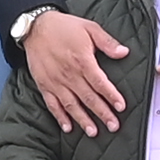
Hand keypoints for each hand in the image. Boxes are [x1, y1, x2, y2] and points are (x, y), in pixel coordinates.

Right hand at [20, 6, 127, 136]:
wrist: (35, 27)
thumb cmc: (64, 27)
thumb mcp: (89, 28)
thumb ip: (107, 42)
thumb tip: (124, 52)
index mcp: (82, 60)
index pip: (100, 82)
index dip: (111, 96)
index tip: (121, 107)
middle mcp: (69, 74)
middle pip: (88, 97)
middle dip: (102, 113)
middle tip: (113, 126)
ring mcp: (56, 81)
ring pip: (71, 105)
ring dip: (83, 119)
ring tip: (94, 132)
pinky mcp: (44, 85)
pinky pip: (52, 104)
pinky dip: (60, 117)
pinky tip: (68, 127)